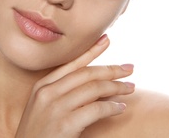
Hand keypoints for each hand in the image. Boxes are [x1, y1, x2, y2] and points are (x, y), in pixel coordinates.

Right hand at [15, 35, 134, 137]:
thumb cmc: (37, 132)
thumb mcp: (42, 106)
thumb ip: (60, 92)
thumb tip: (90, 81)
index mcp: (42, 85)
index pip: (71, 64)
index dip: (91, 51)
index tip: (106, 40)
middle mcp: (47, 92)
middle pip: (86, 74)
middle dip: (110, 69)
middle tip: (129, 69)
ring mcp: (55, 107)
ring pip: (93, 89)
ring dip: (115, 87)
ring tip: (130, 88)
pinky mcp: (65, 124)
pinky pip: (96, 109)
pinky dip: (111, 107)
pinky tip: (120, 108)